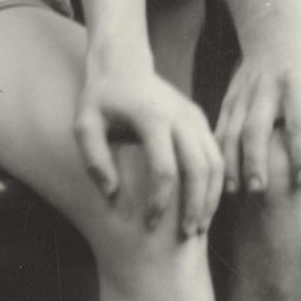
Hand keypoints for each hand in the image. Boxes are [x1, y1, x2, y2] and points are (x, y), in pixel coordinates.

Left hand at [74, 47, 222, 239]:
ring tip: (199, 226)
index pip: (164, 169)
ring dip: (211, 198)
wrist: (123, 64)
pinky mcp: (201, 119)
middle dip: (195, 206)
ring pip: (215, 163)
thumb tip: (111, 194)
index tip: (151, 225)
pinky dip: (215, 183)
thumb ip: (94, 158)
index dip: (160, 202)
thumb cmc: (100, 99)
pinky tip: (204, 205)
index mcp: (152, 117)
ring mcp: (195, 116)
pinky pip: (216, 155)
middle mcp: (180, 116)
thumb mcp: (84, 124)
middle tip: (187, 235)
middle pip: (199, 169)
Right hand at [213, 32, 300, 195]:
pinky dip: (217, 152)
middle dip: (255, 159)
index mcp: (296, 83)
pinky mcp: (229, 98)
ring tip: (231, 191)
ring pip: (231, 130)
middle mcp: (265, 89)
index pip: (299, 121)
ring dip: (230, 160)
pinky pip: (220, 127)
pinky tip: (219, 176)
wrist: (276, 30)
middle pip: (256, 128)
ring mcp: (243, 93)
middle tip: (260, 190)